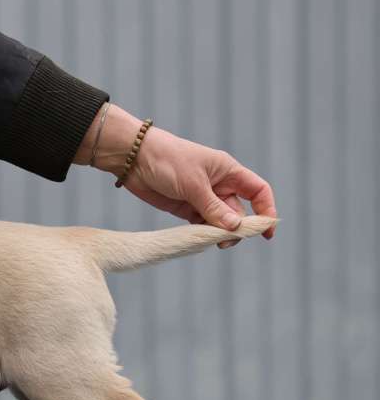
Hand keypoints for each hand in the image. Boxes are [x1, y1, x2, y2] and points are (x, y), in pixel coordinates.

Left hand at [76, 104, 276, 246]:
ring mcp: (202, 197)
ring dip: (219, 233)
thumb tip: (235, 228)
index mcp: (228, 171)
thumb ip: (213, 208)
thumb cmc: (167, 160)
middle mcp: (219, 185)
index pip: (257, 191)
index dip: (266, 210)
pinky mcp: (185, 207)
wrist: (133, 158)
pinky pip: (202, 224)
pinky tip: (201, 240)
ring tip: (211, 241)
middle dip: (237, 228)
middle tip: (225, 241)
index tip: (266, 231)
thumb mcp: (193, 184)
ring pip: (220, 221)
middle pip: (239, 212)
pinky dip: (204, 233)